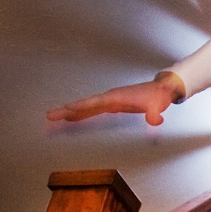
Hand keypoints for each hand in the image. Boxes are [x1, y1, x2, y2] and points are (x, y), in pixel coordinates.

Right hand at [46, 75, 182, 126]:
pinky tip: (70, 121)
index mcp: (117, 97)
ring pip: (85, 109)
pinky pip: (91, 112)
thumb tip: (156, 121)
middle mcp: (109, 98)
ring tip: (52, 119)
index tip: (68, 108)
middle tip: (49, 116)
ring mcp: (109, 102)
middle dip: (67, 110)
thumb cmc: (157, 96)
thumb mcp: (157, 105)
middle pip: (85, 105)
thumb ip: (155, 114)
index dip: (82, 105)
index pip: (96, 102)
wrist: (160, 90)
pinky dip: (80, 116)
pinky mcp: (110, 106)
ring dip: (69, 114)